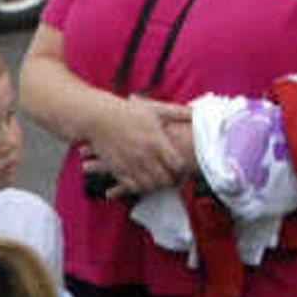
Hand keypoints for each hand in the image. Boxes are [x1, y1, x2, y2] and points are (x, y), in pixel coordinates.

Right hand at [80, 94, 194, 196]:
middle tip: (175, 177)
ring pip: (150, 185)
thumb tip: (198, 113)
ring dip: (157, 185)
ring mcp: (130, 165)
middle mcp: (144, 156)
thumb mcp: (155, 109)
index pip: (177, 164)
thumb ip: (178, 112)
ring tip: (160, 179)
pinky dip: (141, 187)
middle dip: (172, 180)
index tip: (184, 166)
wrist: (98, 118)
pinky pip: (133, 187)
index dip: (183, 168)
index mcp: (156, 141)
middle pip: (165, 179)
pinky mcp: (118, 170)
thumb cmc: (128, 112)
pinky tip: (144, 181)